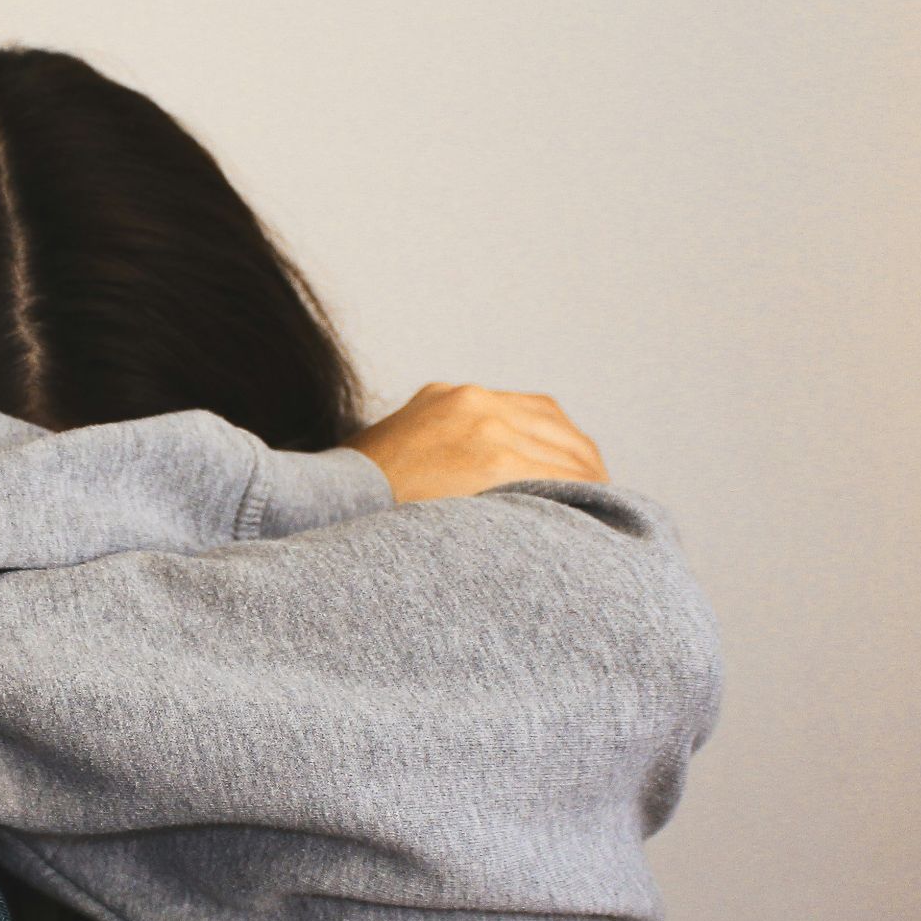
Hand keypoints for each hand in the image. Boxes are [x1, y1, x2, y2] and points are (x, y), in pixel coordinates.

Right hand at [343, 382, 608, 501]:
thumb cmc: (350, 506)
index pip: (528, 412)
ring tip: (602, 516)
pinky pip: (558, 475)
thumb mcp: (389, 460)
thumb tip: (459, 492)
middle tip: (598, 501)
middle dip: (580, 464)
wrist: (318, 508)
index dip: (557, 447)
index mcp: (447, 399)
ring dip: (587, 483)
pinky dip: (580, 496)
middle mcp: (470, 401)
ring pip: (565, 450)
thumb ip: (432, 458)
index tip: (572, 476)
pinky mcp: (491, 456)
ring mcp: (483, 424)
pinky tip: (587, 522)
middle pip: (555, 427)